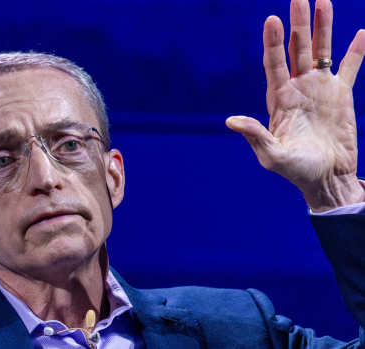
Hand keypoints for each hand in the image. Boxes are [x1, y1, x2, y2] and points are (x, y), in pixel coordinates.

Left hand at [227, 0, 364, 211]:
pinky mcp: (341, 95)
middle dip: (298, 23)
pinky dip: (356, 50)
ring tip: (323, 0)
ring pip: (321, 50)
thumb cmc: (295, 170)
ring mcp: (319, 88)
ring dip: (323, 26)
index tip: (271, 19)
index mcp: (279, 99)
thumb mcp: (272, 156)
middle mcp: (298, 88)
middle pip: (297, 49)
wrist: (326, 178)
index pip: (274, 64)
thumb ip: (255, 136)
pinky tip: (361, 32)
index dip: (273, 42)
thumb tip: (231, 121)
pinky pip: (350, 67)